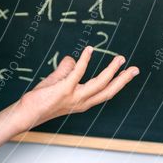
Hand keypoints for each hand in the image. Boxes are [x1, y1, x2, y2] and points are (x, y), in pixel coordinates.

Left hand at [17, 46, 138, 129]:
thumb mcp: (57, 83)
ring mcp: (73, 97)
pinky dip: (85, 60)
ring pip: (99, 84)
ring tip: (120, 58)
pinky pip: (78, 73)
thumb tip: (74, 58)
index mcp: (83, 102)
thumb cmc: (41, 99)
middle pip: (108, 91)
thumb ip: (66, 70)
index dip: (118, 84)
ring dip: (111, 70)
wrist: (27, 112)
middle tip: (135, 68)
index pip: (105, 93)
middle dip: (123, 80)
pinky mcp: (63, 90)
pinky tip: (89, 50)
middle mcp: (82, 102)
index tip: (128, 73)